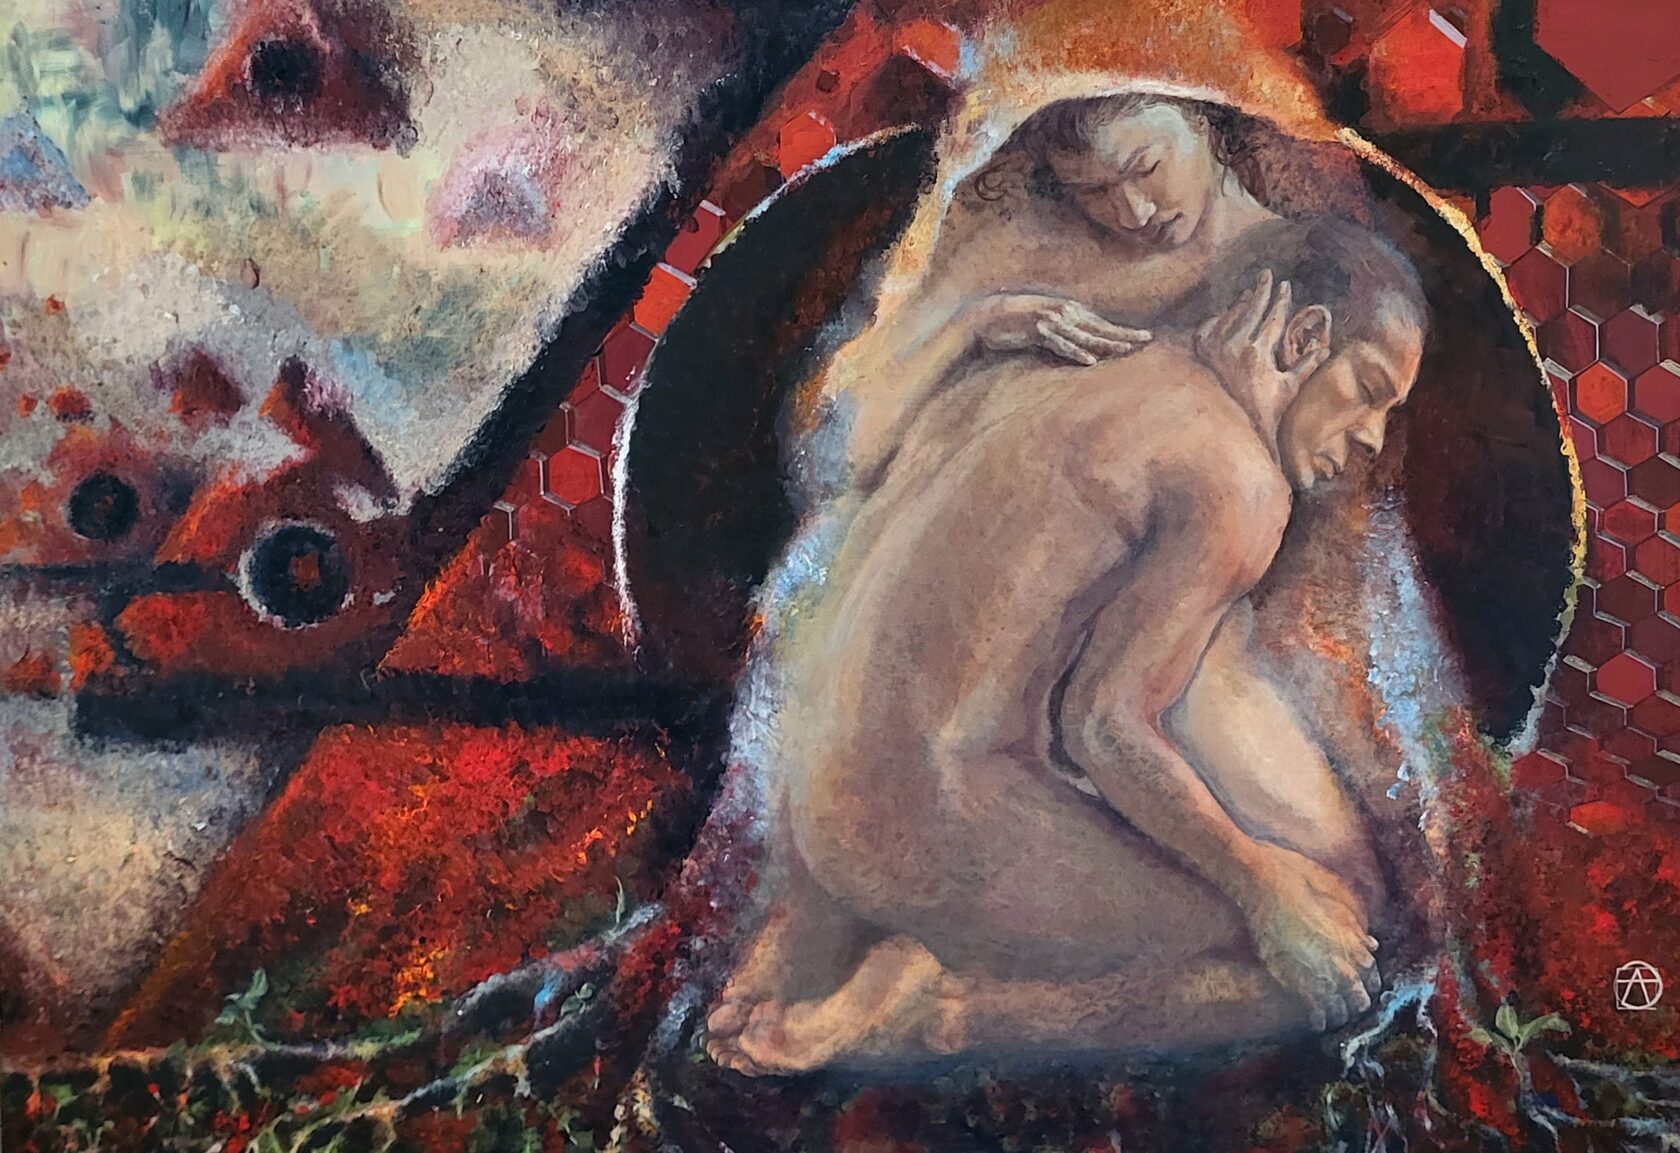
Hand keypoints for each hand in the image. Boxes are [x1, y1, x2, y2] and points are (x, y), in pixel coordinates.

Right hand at [973, 293, 1150, 366]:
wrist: (987, 316)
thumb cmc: (1016, 320)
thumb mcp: (1045, 320)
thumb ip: (1064, 329)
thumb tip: (1083, 343)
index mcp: (1068, 310)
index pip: (1101, 324)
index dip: (1122, 331)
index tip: (1143, 337)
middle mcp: (1064, 314)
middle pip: (1099, 328)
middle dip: (1123, 334)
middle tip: (1146, 340)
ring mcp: (1051, 323)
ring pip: (1084, 336)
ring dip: (1105, 343)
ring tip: (1125, 350)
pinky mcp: (1037, 333)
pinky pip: (1060, 345)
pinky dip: (1075, 352)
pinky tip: (1090, 360)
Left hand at [1193, 269, 1327, 435]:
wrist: (1231, 428)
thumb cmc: (1266, 409)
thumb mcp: (1289, 387)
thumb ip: (1306, 365)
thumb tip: (1325, 347)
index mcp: (1256, 353)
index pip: (1272, 318)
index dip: (1280, 301)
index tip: (1286, 286)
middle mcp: (1233, 347)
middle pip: (1250, 309)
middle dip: (1262, 291)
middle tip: (1268, 274)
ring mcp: (1215, 350)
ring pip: (1229, 317)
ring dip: (1241, 304)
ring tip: (1251, 294)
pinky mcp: (1203, 356)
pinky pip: (1208, 328)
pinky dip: (1218, 319)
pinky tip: (1225, 315)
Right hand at [1236, 841, 1379, 1031]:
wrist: (1265, 884)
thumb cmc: (1300, 885)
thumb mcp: (1337, 905)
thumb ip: (1357, 931)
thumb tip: (1373, 945)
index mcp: (1357, 947)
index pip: (1373, 981)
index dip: (1364, 986)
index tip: (1355, 988)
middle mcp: (1345, 966)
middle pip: (1360, 1002)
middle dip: (1352, 1005)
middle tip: (1341, 1005)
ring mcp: (1324, 977)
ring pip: (1340, 1013)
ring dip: (1336, 1015)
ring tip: (1328, 1016)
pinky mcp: (1299, 983)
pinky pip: (1317, 1014)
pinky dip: (1317, 1020)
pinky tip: (1314, 1020)